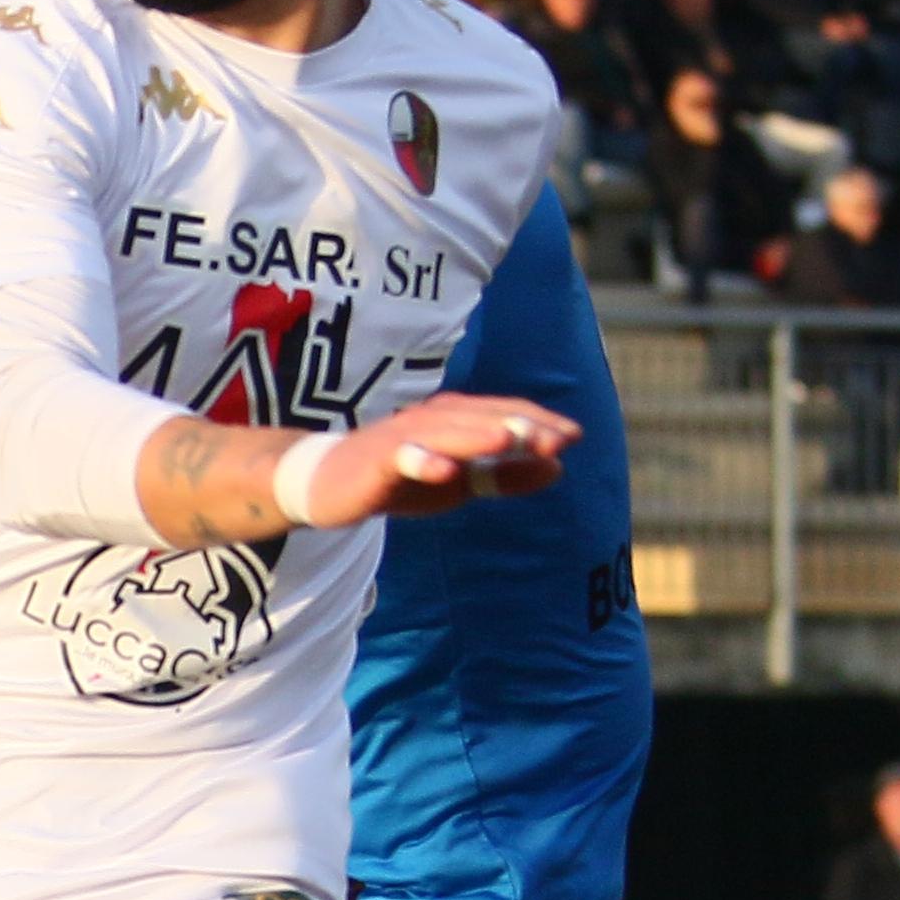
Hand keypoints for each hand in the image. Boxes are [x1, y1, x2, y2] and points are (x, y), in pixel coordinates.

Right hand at [295, 390, 577, 526]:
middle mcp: (432, 419)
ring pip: (446, 432)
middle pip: (481, 419)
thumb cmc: (395, 478)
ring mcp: (402, 437)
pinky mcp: (375, 460)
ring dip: (478, 435)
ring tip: (510, 440)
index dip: (538, 423)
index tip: (575, 436)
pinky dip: (423, 461)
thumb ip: (505, 475)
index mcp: (454, 420)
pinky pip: (401, 458)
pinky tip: (444, 470)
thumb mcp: (458, 482)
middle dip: (519, 426)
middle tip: (559, 438)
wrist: (324, 483)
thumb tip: (558, 467)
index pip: (502, 415)